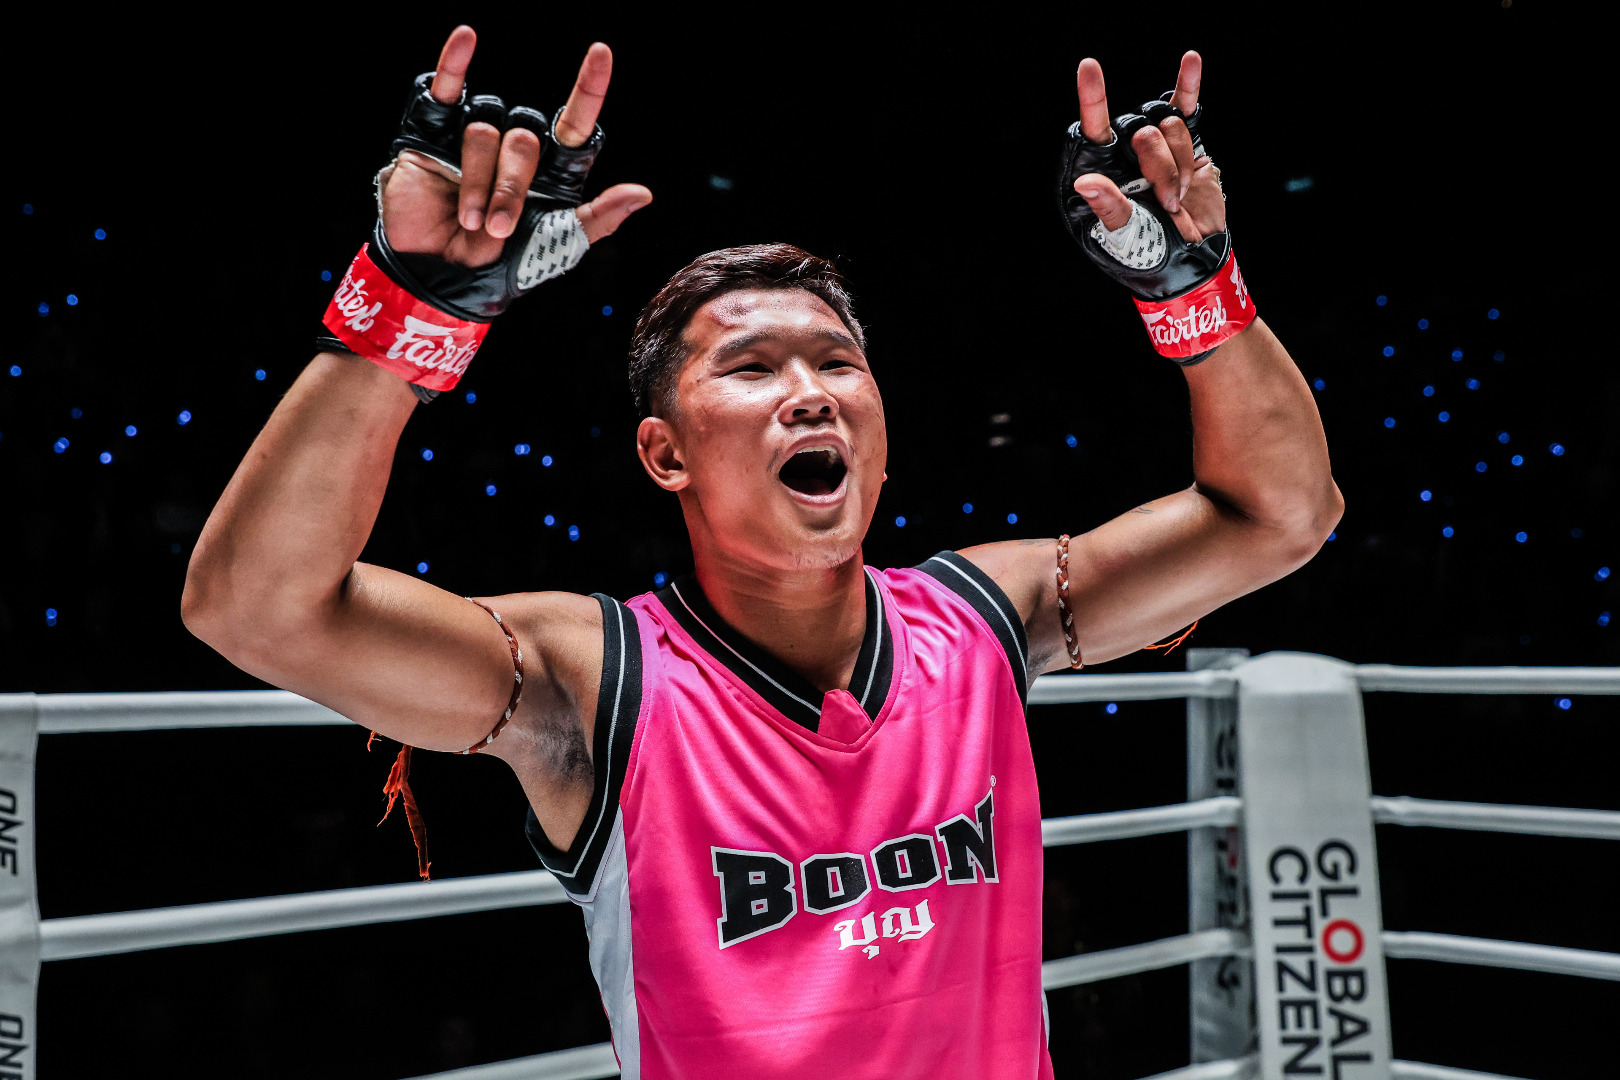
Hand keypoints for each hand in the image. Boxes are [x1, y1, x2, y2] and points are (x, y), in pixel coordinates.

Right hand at [380, 26, 651, 267]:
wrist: (444, 279)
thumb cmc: (504, 267)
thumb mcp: (559, 246)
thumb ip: (598, 218)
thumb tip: (644, 193)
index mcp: (551, 172)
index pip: (575, 123)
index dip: (589, 89)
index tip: (601, 54)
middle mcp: (516, 150)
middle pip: (525, 138)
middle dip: (510, 187)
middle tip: (496, 228)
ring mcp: (476, 139)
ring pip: (487, 129)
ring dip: (480, 180)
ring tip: (468, 218)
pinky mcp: (432, 134)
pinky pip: (447, 89)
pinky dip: (454, 63)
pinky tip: (467, 38)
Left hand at [1071, 51, 1222, 243]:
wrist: (1188, 257)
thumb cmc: (1144, 250)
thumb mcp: (1122, 235)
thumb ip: (1108, 206)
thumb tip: (1084, 182)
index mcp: (1100, 169)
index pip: (1093, 129)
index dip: (1092, 98)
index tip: (1089, 66)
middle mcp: (1124, 151)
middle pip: (1143, 130)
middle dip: (1162, 167)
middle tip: (1168, 202)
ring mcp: (1156, 144)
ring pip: (1171, 127)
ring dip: (1181, 165)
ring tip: (1177, 198)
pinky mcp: (1186, 143)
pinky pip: (1185, 106)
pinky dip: (1189, 84)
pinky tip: (1191, 61)